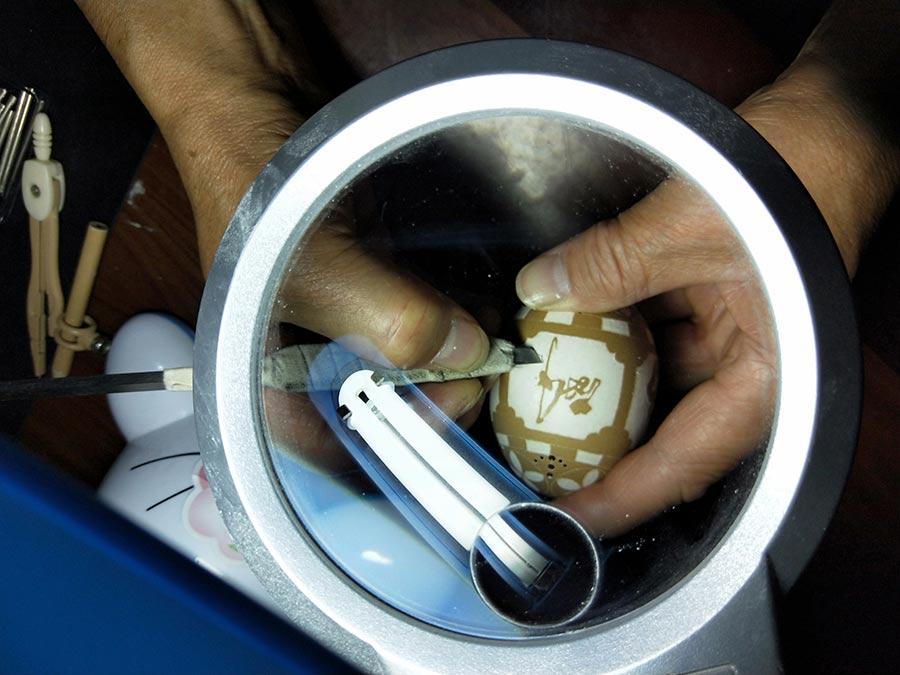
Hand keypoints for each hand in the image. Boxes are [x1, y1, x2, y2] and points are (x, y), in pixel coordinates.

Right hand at [80, 1, 490, 429]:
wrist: (257, 96)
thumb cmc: (255, 182)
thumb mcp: (313, 264)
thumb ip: (388, 320)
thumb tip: (471, 352)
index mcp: (271, 377)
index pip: (338, 443)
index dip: (399, 440)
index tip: (457, 406)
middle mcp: (310, 359)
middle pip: (384, 407)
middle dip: (438, 392)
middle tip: (487, 367)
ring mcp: (346, 318)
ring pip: (409, 362)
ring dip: (456, 356)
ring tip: (495, 338)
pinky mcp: (375, 280)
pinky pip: (419, 315)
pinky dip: (453, 317)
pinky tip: (483, 308)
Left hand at [519, 49, 898, 536]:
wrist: (837, 118)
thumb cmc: (800, 172)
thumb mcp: (693, 222)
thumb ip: (613, 261)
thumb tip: (542, 289)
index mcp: (767, 378)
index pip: (682, 462)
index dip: (620, 497)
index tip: (569, 520)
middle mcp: (748, 368)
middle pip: (663, 428)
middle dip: (600, 449)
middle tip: (538, 464)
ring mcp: (728, 334)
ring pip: (653, 377)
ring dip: (598, 383)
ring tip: (537, 401)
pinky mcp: (712, 301)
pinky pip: (653, 330)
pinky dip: (611, 331)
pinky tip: (566, 328)